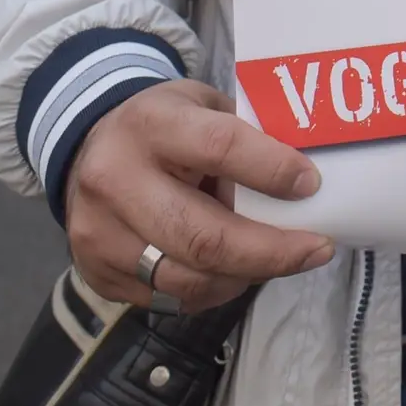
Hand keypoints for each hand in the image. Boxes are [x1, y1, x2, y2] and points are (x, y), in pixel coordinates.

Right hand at [65, 79, 333, 312]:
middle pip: (204, 236)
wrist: (88, 148)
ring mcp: (99, 234)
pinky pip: (169, 298)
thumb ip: (247, 136)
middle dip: (272, 251)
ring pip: (188, 279)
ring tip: (280, 262)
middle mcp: (115, 180)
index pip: (219, 148)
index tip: (312, 185)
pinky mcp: (96, 273)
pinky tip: (235, 272)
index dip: (272, 171)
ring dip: (246, 277)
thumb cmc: (166, 126)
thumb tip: (307, 181)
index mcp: (150, 126)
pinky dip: (213, 291)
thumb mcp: (203, 107)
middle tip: (316, 250)